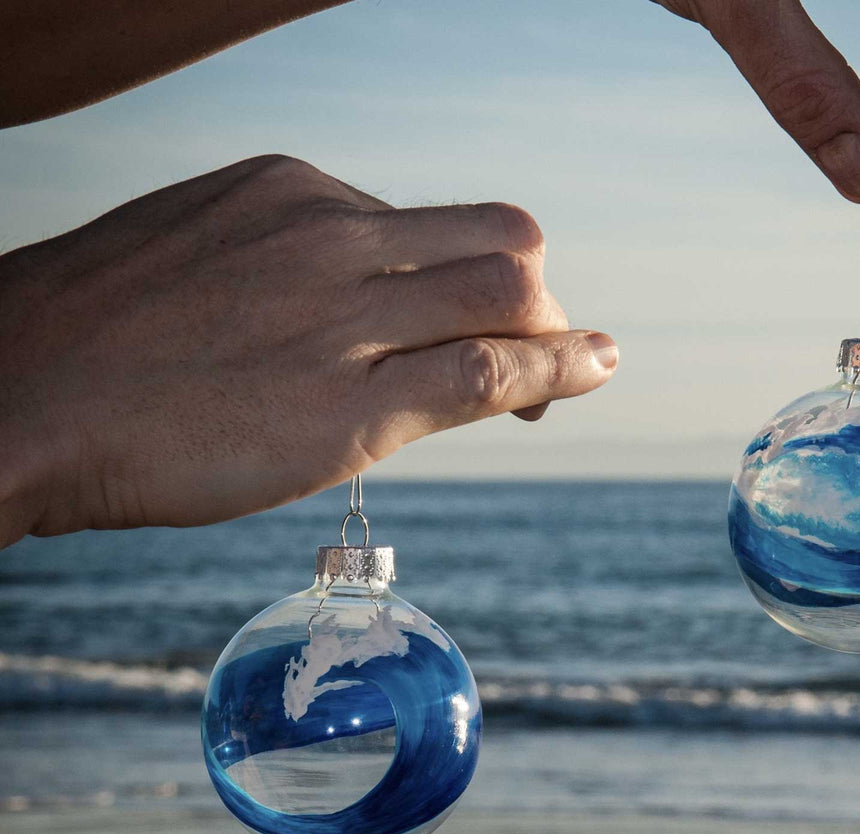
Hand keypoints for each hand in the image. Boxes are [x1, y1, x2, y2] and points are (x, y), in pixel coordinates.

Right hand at [0, 155, 617, 547]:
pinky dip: (558, 370)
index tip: (481, 322)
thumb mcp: (197, 255)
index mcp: (293, 193)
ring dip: (556, 337)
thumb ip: (283, 267)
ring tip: (572, 375)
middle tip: (543, 352)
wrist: (16, 397)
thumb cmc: (92, 340)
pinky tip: (595, 373)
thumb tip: (349, 298)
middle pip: (498, 242)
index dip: (479, 275)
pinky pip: (487, 374)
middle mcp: (332, 238)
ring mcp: (346, 319)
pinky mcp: (351, 408)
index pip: (434, 223)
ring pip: (508, 297)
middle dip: (536, 298)